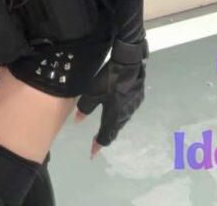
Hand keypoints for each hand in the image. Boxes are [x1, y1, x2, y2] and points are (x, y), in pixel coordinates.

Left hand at [73, 37, 147, 156]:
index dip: (98, 145)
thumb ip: (85, 108)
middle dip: (105, 135)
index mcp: (114, 116)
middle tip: (97, 139)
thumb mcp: (93, 93)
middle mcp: (125, 115)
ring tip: (106, 125)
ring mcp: (133, 107)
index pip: (105, 136)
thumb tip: (77, 121)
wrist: (130, 64)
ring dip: (113, 124)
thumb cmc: (110, 79)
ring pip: (121, 121)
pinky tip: (117, 108)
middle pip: (114, 130)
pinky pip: (127, 111)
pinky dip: (120, 114)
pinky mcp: (138, 98)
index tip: (92, 153)